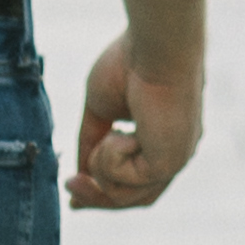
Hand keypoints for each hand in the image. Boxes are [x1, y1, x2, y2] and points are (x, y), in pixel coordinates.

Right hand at [67, 35, 200, 210]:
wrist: (155, 45)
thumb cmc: (131, 63)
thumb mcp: (101, 108)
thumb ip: (92, 140)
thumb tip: (80, 172)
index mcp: (163, 138)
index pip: (137, 181)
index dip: (104, 194)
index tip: (73, 196)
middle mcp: (174, 153)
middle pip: (132, 198)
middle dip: (96, 198)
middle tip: (69, 187)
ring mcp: (174, 160)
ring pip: (124, 195)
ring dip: (100, 168)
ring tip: (106, 134)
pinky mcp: (169, 163)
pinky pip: (123, 181)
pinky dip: (109, 157)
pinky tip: (119, 131)